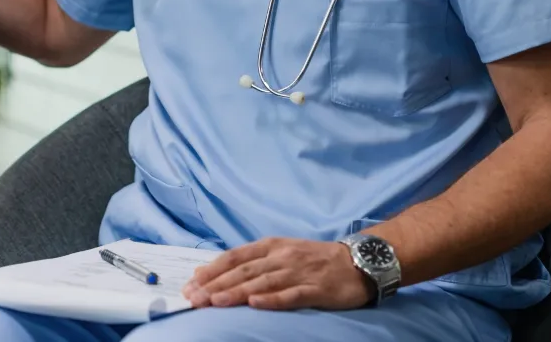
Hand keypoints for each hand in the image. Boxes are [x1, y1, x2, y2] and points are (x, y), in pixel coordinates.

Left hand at [182, 237, 369, 310]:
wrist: (359, 261)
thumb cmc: (314, 259)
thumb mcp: (281, 252)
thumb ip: (250, 262)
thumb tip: (211, 272)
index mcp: (271, 246)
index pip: (235, 257)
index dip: (212, 270)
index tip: (191, 283)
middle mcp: (282, 257)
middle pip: (244, 271)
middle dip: (216, 285)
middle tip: (194, 298)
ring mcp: (299, 272)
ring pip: (262, 282)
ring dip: (237, 291)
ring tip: (215, 301)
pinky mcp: (317, 289)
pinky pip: (292, 295)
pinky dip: (273, 299)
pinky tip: (256, 304)